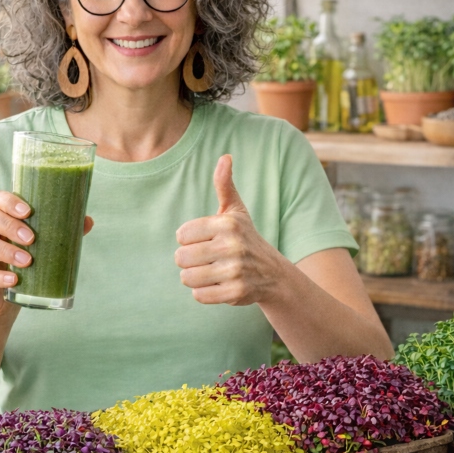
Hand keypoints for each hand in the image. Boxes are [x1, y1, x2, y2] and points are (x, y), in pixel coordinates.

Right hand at [0, 191, 93, 320]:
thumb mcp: (41, 249)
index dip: (9, 201)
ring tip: (27, 261)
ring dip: (5, 250)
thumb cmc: (22, 266)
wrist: (2, 302)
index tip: (29, 211)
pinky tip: (13, 281)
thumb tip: (87, 220)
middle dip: (10, 225)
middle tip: (32, 239)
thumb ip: (61, 233)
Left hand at [175, 154, 282, 305]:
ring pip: (187, 278)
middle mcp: (232, 246)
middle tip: (205, 260)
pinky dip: (204, 293)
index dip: (188, 240)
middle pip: (181, 258)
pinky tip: (217, 285)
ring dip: (194, 278)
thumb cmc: (245, 238)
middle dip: (188, 261)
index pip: (181, 235)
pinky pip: (199, 295)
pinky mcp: (235, 292)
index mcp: (227, 224)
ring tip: (210, 272)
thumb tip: (225, 157)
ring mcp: (235, 270)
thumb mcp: (236, 211)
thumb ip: (225, 185)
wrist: (272, 273)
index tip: (204, 241)